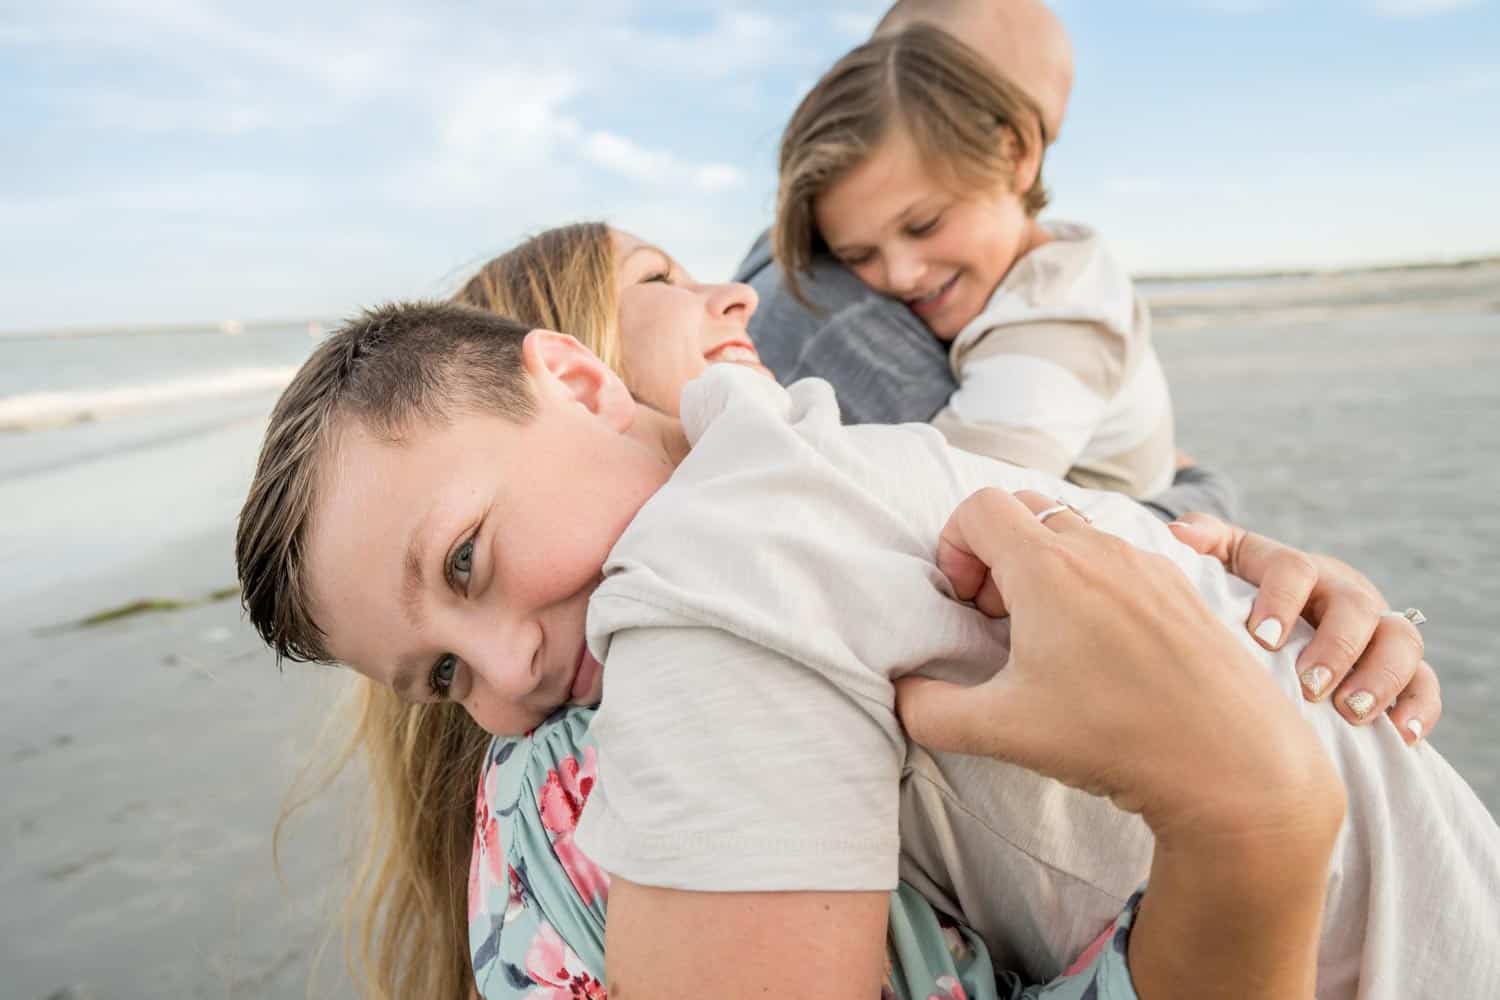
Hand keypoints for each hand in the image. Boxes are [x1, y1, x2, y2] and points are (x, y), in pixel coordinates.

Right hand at [897, 488, 1343, 997]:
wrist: (1232, 760)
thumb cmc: (1114, 737)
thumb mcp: (1000, 731)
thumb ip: (926, 710)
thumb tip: (900, 692)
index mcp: (1047, 566)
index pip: (978, 507)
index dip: (954, 546)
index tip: (964, 605)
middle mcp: (1098, 549)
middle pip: (1026, 509)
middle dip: (997, 553)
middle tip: (999, 619)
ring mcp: (1147, 564)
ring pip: (1076, 534)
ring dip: (1046, 569)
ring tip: (1051, 638)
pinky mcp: (1183, 588)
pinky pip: (1121, 561)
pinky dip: (1094, 585)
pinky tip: (1104, 652)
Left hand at [1169, 512, 1435, 744]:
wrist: (1281, 629)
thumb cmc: (1244, 601)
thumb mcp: (1223, 568)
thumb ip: (1203, 544)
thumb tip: (1178, 534)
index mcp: (1297, 569)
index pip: (1294, 569)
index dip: (1280, 600)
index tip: (1261, 637)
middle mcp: (1343, 593)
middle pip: (1356, 606)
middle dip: (1335, 646)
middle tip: (1309, 685)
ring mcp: (1378, 629)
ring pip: (1401, 640)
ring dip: (1380, 676)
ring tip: (1350, 711)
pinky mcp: (1403, 668)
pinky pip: (1425, 682)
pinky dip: (1418, 706)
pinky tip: (1400, 735)